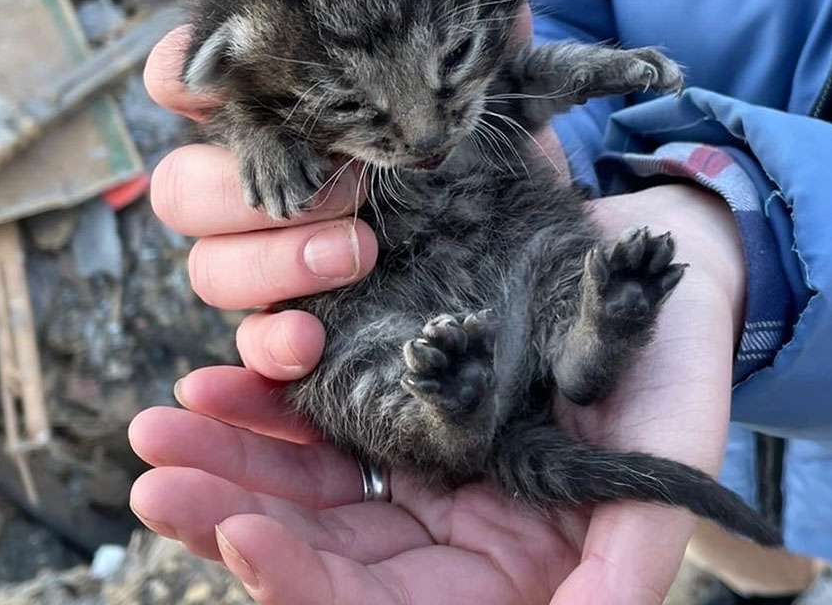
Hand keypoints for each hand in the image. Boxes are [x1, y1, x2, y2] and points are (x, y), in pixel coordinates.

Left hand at [129, 24, 746, 603]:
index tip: (244, 533)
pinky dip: (261, 397)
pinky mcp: (387, 389)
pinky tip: (216, 376)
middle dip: (234, 516)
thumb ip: (629, 552)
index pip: (387, 601)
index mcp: (500, 563)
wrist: (650, 260)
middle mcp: (442, 523)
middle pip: (320, 547)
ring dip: (228, 459)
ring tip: (161, 427)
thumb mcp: (670, 449)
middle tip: (158, 483)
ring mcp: (409, 454)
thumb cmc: (673, 360)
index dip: (310, 582)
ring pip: (300, 481)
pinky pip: (309, 409)